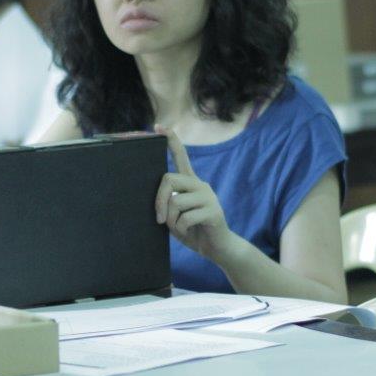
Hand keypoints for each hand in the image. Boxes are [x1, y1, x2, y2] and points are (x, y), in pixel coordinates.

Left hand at [154, 126, 241, 263]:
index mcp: (191, 184)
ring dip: (171, 220)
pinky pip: (185, 217)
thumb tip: (158, 198)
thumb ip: (169, 202)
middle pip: (168, 179)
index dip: (171, 141)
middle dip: (159, 200)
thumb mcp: (176, 215)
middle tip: (159, 218)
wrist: (217, 248)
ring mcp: (208, 196)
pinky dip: (181, 229)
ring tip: (179, 228)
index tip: (159, 127)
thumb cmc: (193, 230)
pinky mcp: (213, 211)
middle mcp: (200, 185)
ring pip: (175, 201)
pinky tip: (190, 232)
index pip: (181, 157)